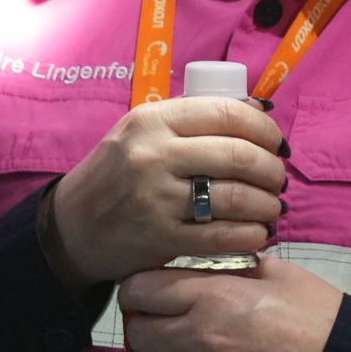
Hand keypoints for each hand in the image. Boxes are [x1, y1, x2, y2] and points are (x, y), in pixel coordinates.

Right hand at [40, 95, 286, 288]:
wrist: (72, 226)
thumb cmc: (118, 172)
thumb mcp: (143, 131)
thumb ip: (193, 119)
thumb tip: (258, 112)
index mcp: (153, 120)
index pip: (226, 113)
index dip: (264, 128)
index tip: (276, 142)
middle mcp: (154, 156)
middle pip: (239, 156)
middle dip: (272, 168)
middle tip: (278, 177)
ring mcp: (156, 200)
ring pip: (235, 197)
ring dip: (267, 203)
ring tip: (273, 206)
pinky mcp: (160, 239)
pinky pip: (220, 237)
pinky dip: (250, 235)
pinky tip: (258, 233)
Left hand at [121, 256, 345, 351]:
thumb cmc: (313, 312)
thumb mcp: (277, 271)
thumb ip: (238, 264)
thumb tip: (216, 261)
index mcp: (211, 295)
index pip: (142, 289)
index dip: (137, 288)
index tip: (145, 290)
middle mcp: (197, 335)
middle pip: (138, 331)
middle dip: (141, 324)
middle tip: (154, 322)